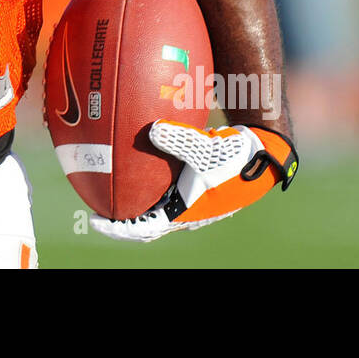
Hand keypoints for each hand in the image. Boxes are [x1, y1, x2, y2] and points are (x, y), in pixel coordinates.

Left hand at [91, 120, 297, 242]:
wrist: (263, 152)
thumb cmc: (236, 157)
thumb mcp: (206, 148)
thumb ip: (178, 140)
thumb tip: (151, 130)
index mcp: (184, 213)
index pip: (143, 229)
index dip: (117, 229)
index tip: (94, 221)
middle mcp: (184, 210)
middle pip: (143, 221)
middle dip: (119, 217)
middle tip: (95, 205)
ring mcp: (189, 198)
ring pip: (153, 204)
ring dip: (132, 199)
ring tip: (109, 184)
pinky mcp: (193, 182)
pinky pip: (163, 185)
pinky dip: (147, 178)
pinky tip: (138, 154)